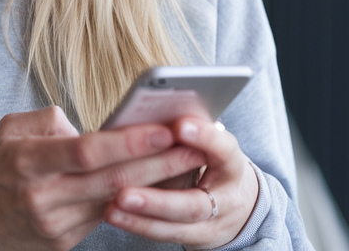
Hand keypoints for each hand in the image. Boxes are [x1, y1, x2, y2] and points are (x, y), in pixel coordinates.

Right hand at [0, 106, 208, 250]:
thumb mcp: (8, 130)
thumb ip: (49, 121)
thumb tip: (94, 127)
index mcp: (26, 161)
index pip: (86, 151)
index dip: (128, 142)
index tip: (163, 129)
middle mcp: (41, 197)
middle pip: (111, 180)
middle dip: (159, 163)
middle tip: (195, 144)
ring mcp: (53, 224)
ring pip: (116, 202)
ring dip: (157, 183)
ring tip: (190, 162)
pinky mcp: (63, 242)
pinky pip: (107, 217)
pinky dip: (138, 200)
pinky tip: (161, 185)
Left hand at [104, 116, 259, 249]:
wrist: (236, 199)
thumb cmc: (212, 159)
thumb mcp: (208, 142)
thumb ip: (186, 132)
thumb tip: (148, 111)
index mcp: (232, 162)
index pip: (223, 150)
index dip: (204, 138)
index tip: (179, 126)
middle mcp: (228, 198)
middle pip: (194, 204)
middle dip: (157, 201)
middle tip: (122, 191)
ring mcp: (215, 225)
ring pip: (177, 227)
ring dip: (141, 219)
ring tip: (111, 209)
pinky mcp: (199, 239)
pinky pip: (167, 235)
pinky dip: (140, 226)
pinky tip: (116, 215)